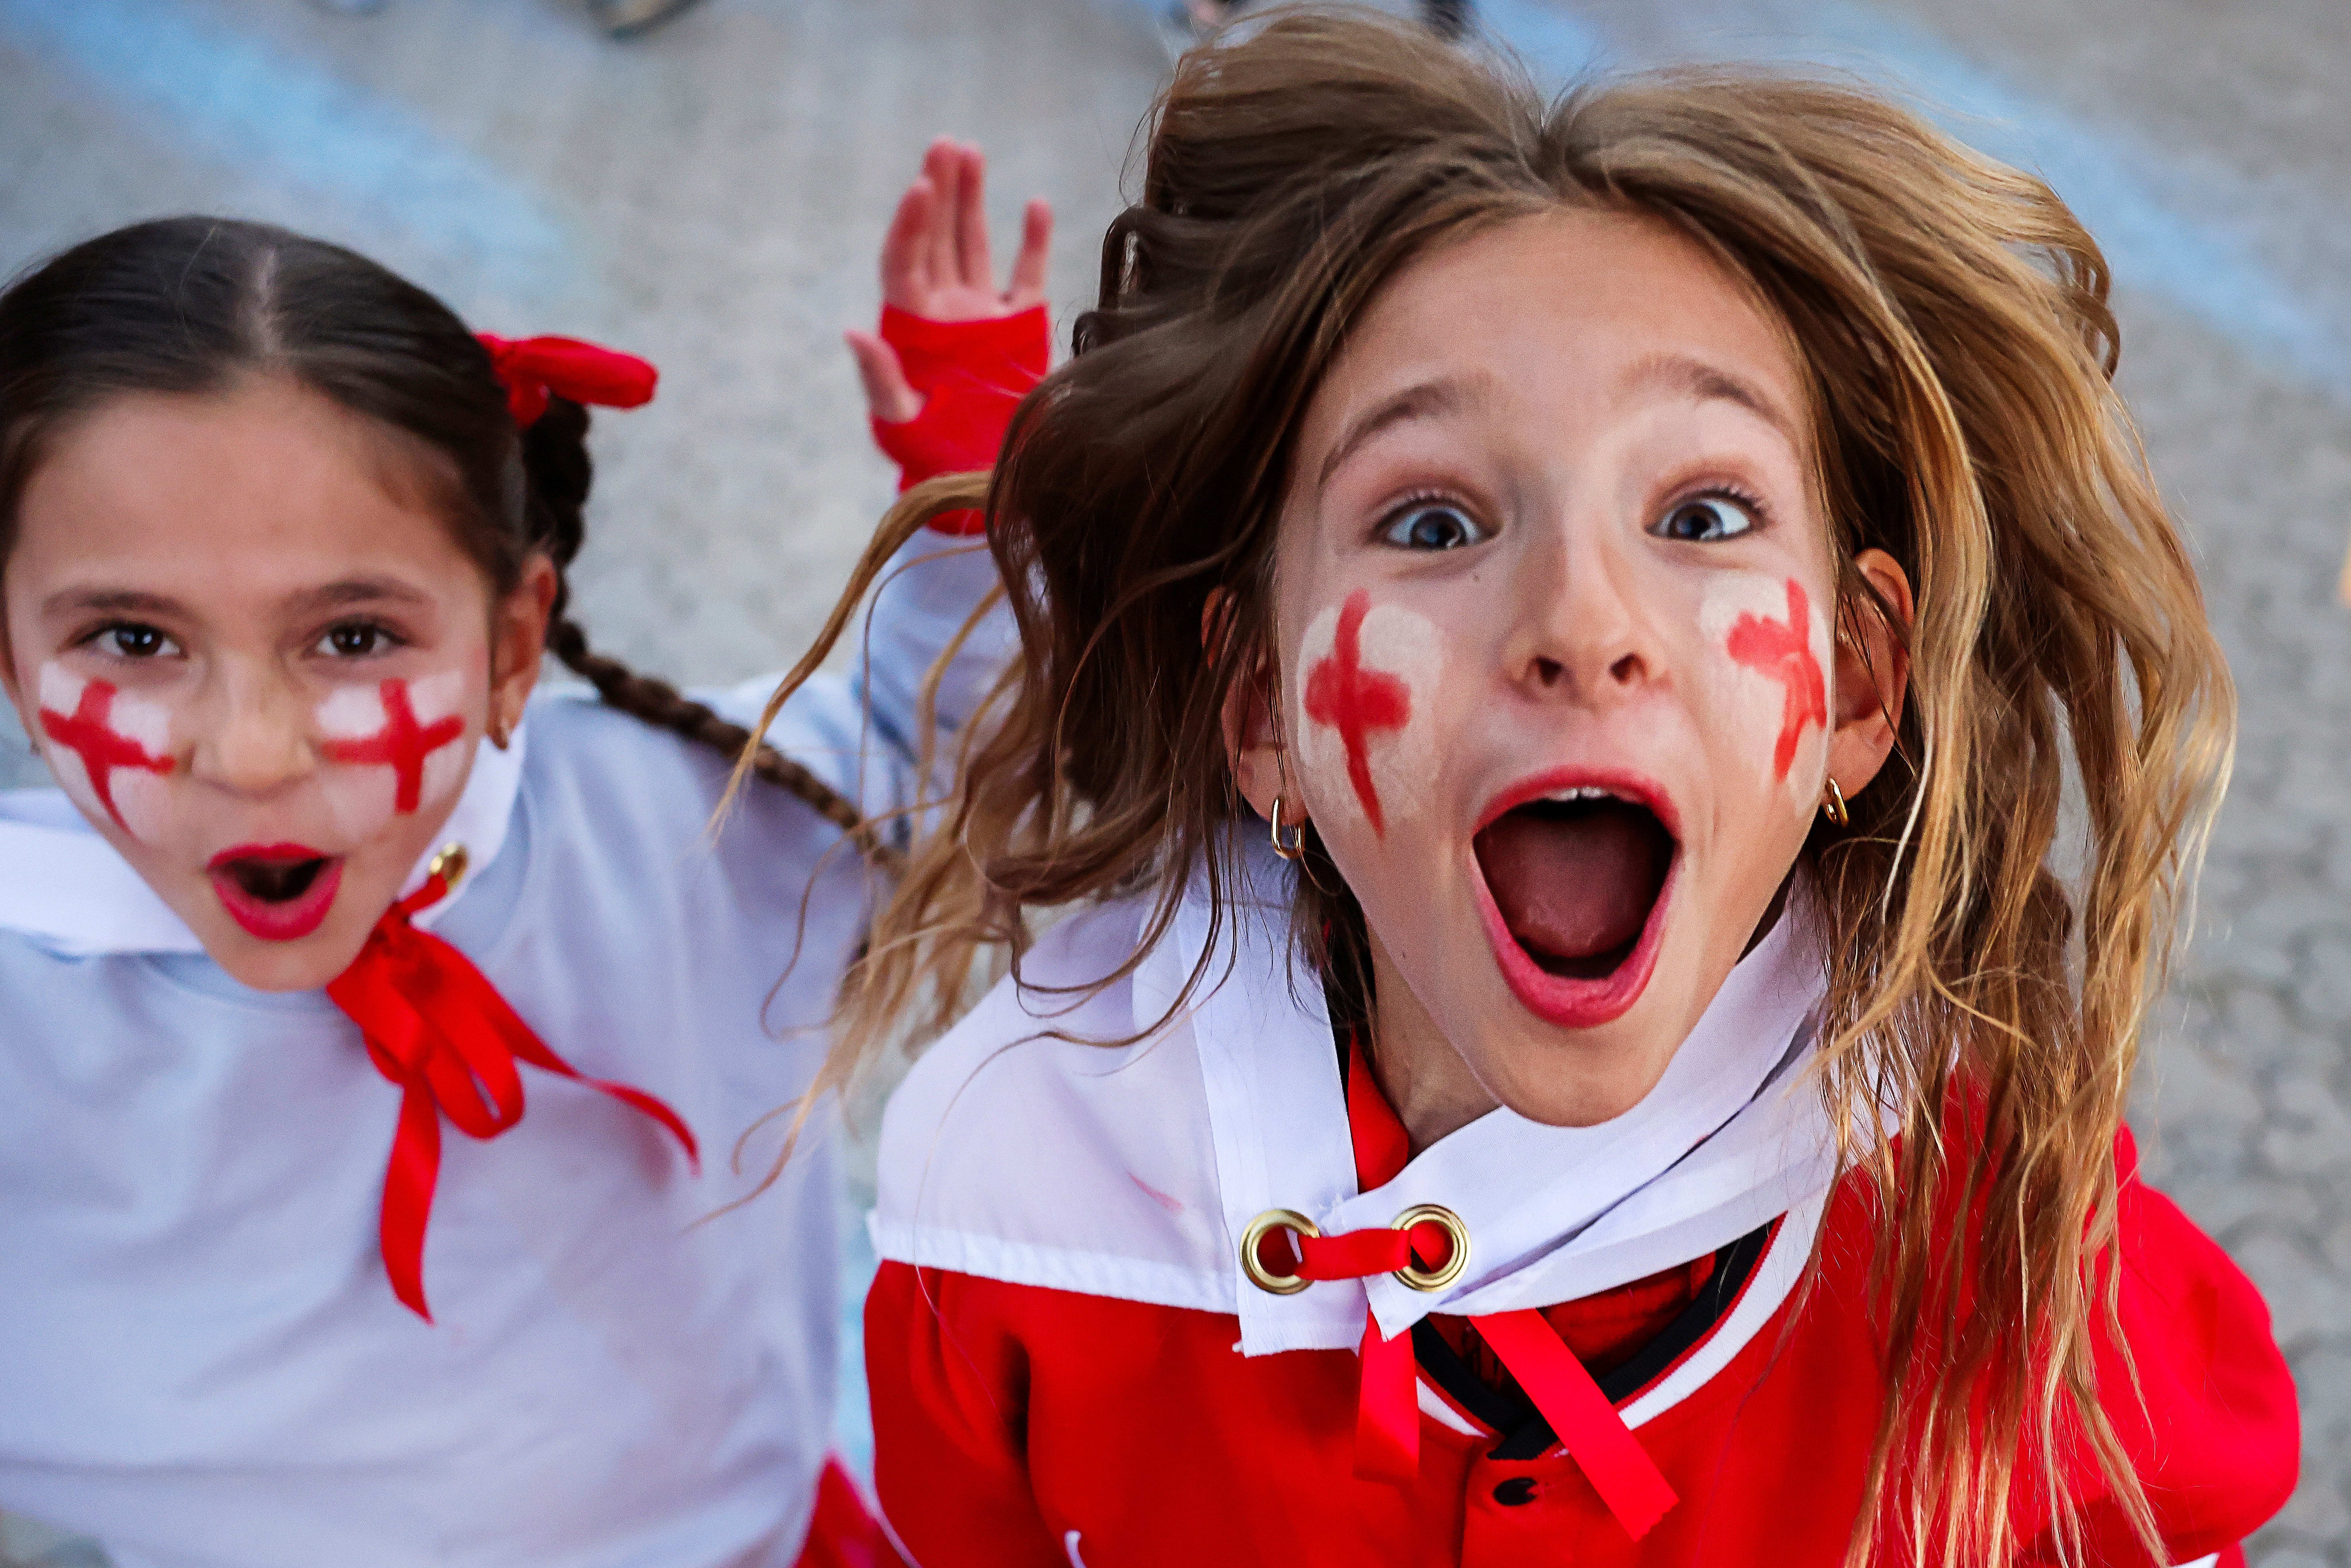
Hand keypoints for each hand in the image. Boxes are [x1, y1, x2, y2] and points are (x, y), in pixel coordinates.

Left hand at [847, 137, 1052, 424]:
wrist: (977, 470)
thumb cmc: (927, 450)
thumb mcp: (897, 417)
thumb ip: (878, 376)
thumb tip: (852, 332)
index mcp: (910, 323)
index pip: (904, 260)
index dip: (909, 223)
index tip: (919, 186)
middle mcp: (942, 308)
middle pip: (935, 237)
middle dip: (939, 189)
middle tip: (943, 145)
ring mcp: (980, 314)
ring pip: (973, 243)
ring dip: (971, 199)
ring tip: (970, 151)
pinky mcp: (1019, 326)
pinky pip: (1025, 274)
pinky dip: (1031, 240)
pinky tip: (1034, 204)